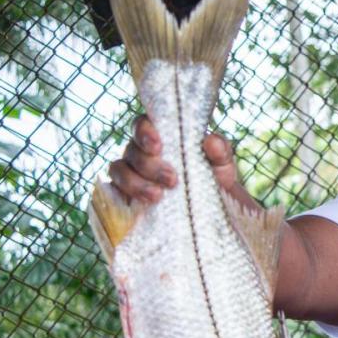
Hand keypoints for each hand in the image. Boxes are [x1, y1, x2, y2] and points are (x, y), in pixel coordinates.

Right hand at [107, 115, 242, 203]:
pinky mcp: (126, 197)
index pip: (142, 125)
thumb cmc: (215, 180)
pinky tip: (142, 204)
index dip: (144, 132)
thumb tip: (211, 141)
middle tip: (172, 180)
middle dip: (148, 165)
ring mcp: (131, 174)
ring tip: (157, 196)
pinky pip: (114, 192)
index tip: (158, 146)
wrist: (215, 212)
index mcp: (162, 138)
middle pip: (131, 150)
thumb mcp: (223, 166)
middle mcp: (142, 153)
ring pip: (118, 169)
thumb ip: (220, 151)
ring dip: (135, 182)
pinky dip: (124, 195)